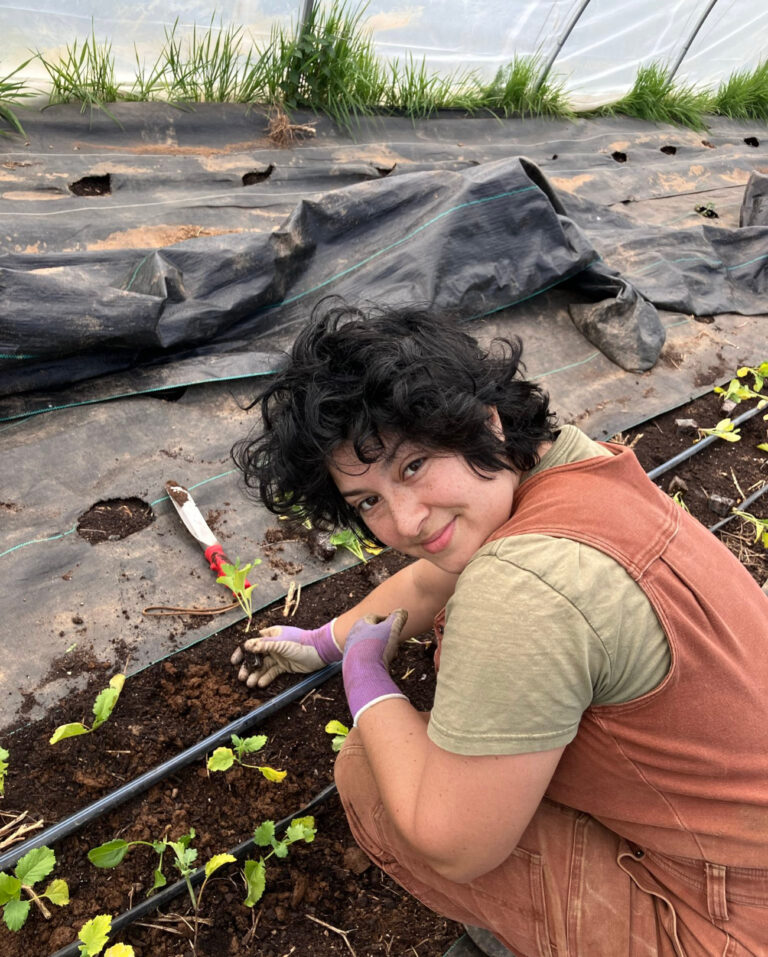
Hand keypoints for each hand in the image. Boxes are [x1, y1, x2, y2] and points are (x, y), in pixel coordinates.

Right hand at [231, 620, 340, 688]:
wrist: (320, 651)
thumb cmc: (300, 642)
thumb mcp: (281, 643)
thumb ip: (264, 644)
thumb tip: (247, 646)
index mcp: (271, 635)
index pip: (252, 643)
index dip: (242, 651)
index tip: (234, 661)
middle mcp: (273, 645)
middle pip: (256, 656)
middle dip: (248, 667)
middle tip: (241, 677)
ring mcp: (279, 656)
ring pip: (263, 666)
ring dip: (255, 674)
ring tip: (249, 684)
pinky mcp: (285, 666)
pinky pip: (272, 672)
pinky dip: (266, 678)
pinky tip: (261, 684)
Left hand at [343, 609, 408, 723]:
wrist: (362, 672)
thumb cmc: (376, 647)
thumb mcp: (392, 629)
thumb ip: (398, 618)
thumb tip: (403, 611)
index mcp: (361, 624)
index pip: (374, 617)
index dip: (386, 619)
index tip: (394, 623)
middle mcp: (353, 635)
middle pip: (370, 632)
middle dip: (383, 635)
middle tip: (393, 640)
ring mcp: (350, 650)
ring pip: (368, 646)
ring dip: (380, 648)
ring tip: (390, 654)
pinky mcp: (351, 664)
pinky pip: (365, 659)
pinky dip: (375, 660)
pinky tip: (382, 664)